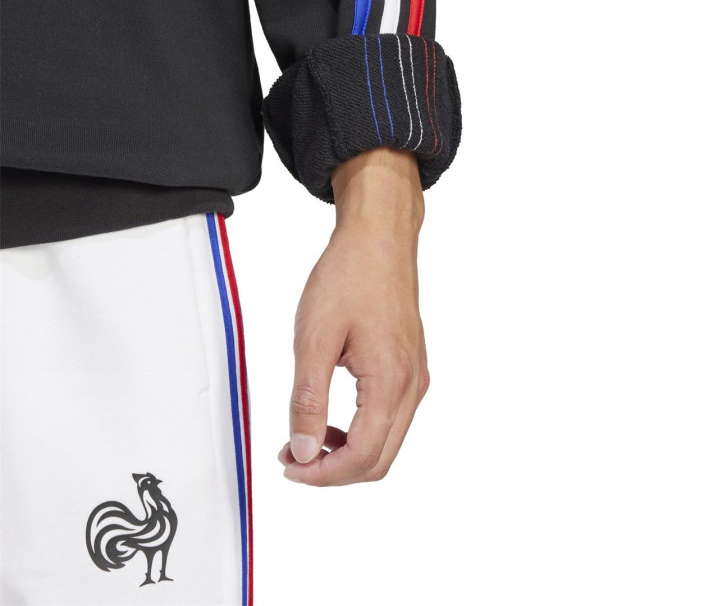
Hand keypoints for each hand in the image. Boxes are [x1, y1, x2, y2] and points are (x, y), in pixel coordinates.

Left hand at [277, 148, 429, 485]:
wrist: (379, 238)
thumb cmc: (350, 277)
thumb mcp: (315, 339)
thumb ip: (309, 401)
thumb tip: (304, 450)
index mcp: (391, 381)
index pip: (362, 457)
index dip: (322, 475)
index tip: (289, 465)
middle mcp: (412, 385)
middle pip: (379, 460)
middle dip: (334, 470)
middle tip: (293, 456)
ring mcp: (415, 376)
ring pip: (387, 441)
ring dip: (347, 451)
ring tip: (307, 437)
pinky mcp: (410, 366)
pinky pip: (391, 417)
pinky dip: (361, 430)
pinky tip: (332, 416)